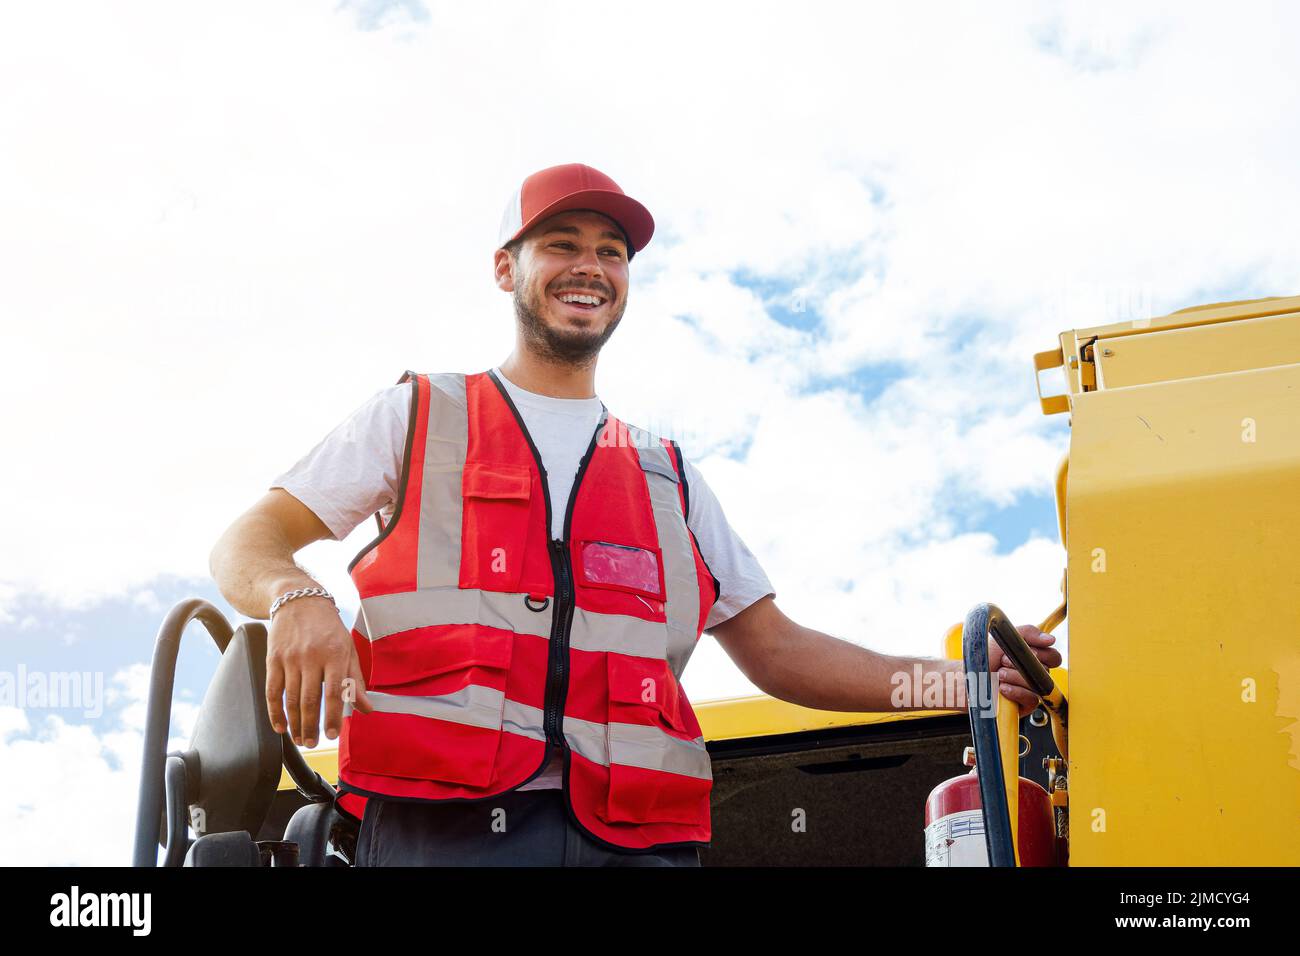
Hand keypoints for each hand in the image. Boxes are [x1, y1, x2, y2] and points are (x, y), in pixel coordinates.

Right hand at [265, 597, 372, 746]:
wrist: (298, 601)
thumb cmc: (328, 627)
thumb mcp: (348, 649)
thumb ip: (356, 680)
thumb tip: (366, 709)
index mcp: (334, 654)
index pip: (334, 692)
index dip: (332, 716)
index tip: (332, 735)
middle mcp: (311, 657)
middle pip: (310, 699)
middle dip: (312, 725)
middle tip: (313, 743)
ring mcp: (290, 658)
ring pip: (290, 698)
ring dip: (295, 723)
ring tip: (300, 739)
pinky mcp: (273, 659)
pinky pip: (272, 691)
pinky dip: (275, 712)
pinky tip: (280, 726)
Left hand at [989, 624, 1061, 717]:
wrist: (967, 677)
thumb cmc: (984, 658)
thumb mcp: (1005, 638)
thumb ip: (1028, 633)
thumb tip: (1051, 639)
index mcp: (1033, 659)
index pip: (1053, 657)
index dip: (1042, 653)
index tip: (1025, 649)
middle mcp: (1033, 675)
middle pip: (1046, 669)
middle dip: (1022, 662)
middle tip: (1003, 660)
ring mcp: (1030, 690)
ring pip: (1038, 683)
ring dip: (1015, 676)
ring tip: (999, 674)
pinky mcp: (1024, 706)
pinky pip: (1032, 699)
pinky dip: (1016, 691)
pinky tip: (1002, 688)